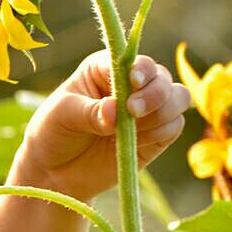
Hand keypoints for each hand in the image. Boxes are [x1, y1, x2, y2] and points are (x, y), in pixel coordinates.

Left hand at [16, 50, 191, 201]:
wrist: (54, 171)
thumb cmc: (53, 132)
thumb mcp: (62, 116)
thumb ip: (89, 112)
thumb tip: (115, 110)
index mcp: (104, 69)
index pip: (132, 60)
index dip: (139, 68)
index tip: (132, 83)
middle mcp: (129, 85)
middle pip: (161, 77)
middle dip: (154, 93)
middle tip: (132, 111)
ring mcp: (145, 110)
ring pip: (178, 98)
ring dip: (162, 111)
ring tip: (132, 128)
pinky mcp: (155, 135)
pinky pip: (174, 126)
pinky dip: (161, 132)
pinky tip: (137, 141)